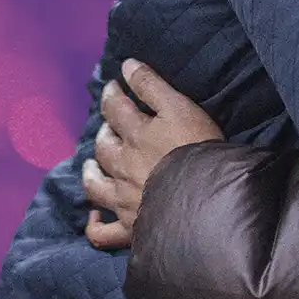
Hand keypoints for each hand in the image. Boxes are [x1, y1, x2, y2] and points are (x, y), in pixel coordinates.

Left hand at [82, 59, 224, 249]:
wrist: (207, 199)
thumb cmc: (198, 148)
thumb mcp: (180, 107)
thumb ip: (151, 85)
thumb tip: (126, 64)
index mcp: (136, 135)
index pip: (115, 108)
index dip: (112, 93)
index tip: (113, 86)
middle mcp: (124, 166)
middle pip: (105, 144)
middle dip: (105, 130)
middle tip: (111, 124)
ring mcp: (123, 199)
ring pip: (96, 184)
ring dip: (92, 170)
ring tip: (94, 164)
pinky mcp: (130, 228)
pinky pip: (103, 233)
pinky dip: (95, 225)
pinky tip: (95, 216)